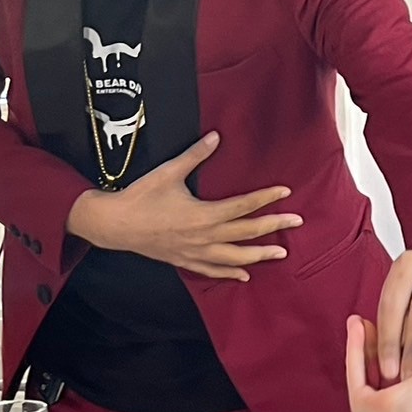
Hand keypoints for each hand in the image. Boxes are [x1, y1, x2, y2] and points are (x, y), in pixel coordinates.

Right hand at [67, 132, 301, 280]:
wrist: (114, 225)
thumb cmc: (141, 196)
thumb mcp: (169, 172)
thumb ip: (195, 156)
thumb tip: (215, 136)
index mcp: (203, 214)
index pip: (243, 206)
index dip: (265, 198)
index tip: (285, 192)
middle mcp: (204, 237)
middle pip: (247, 233)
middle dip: (274, 227)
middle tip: (297, 222)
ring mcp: (195, 252)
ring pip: (235, 258)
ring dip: (260, 255)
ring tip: (281, 253)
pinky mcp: (184, 261)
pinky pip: (213, 270)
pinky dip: (231, 273)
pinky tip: (244, 275)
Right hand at [345, 316, 411, 411]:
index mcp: (410, 396)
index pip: (395, 363)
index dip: (391, 341)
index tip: (390, 323)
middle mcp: (389, 402)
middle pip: (375, 363)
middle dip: (370, 338)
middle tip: (367, 319)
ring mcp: (372, 404)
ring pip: (362, 366)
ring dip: (358, 341)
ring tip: (357, 320)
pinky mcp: (360, 402)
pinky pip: (354, 370)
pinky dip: (354, 347)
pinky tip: (356, 329)